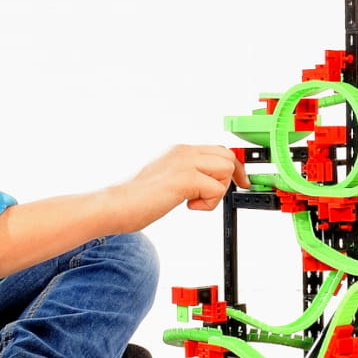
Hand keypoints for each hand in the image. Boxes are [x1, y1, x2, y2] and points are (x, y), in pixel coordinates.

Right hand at [115, 144, 248, 225]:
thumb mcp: (169, 180)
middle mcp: (183, 151)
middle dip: (228, 180)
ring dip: (216, 191)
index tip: (242, 182)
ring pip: (226, 169)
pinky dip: (208, 204)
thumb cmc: (137, 199)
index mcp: (180, 151)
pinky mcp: (185, 178)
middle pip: (227, 156)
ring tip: (194, 201)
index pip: (219, 150)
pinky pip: (216, 189)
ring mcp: (184, 163)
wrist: (116, 206)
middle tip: (212, 197)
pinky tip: (188, 206)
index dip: (234, 167)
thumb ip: (189, 175)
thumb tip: (212, 182)